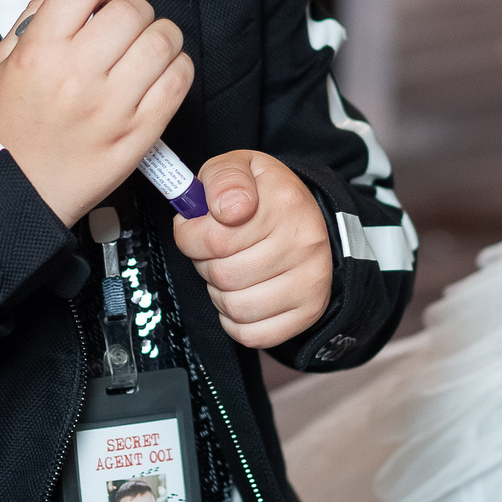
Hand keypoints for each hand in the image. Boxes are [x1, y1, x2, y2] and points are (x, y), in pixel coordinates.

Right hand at [0, 0, 192, 227]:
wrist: (14, 194)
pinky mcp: (139, 133)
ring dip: (159, 36)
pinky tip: (158, 73)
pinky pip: (178, 82)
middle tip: (124, 25)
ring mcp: (112, 106)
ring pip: (162, 41)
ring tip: (144, 48)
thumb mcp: (1, 63)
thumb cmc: (7, 131)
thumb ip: (36, 13)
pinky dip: (176, 68)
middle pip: (131, 10)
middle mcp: (77, 75)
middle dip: (132, 9)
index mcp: (39, 52)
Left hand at [172, 151, 333, 349]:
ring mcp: (311, 280)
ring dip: (220, 293)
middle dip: (205, 264)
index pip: (213, 239)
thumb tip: (224, 209)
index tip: (195, 228)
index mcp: (284, 201)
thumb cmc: (262, 196)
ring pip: (235, 307)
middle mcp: (304, 242)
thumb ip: (222, 178)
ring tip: (230, 270)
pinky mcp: (309, 311)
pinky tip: (242, 295)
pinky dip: (236, 321)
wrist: (305, 218)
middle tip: (215, 250)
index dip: (190, 237)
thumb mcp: (239, 167)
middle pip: (222, 275)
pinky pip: (252, 334)